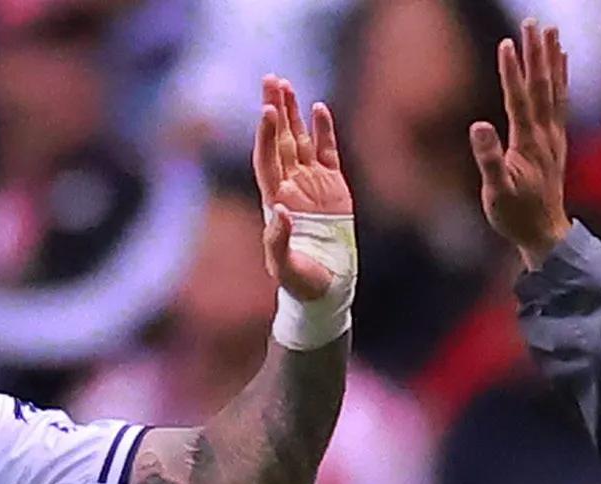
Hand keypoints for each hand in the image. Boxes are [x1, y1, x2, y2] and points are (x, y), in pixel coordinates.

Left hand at [255, 77, 353, 299]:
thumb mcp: (286, 267)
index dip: (267, 134)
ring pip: (300, 139)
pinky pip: (326, 151)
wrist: (327, 285)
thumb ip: (279, 241)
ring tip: (285, 83)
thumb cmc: (301, 282)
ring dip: (293, 112)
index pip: (268, 159)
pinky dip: (323, 129)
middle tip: (270, 79)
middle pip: (280, 139)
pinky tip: (319, 107)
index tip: (268, 110)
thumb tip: (281, 209)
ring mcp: (311, 183)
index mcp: (276, 201)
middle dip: (275, 109)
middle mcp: (290, 186)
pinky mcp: (333, 185)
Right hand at [469, 21, 573, 260]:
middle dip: (536, 53)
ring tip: (550, 30)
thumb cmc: (515, 216)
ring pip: (554, 89)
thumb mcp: (496, 193)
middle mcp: (545, 134)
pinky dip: (561, 77)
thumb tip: (479, 126)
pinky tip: (561, 60)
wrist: (545, 234)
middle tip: (533, 23)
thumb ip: (489, 159)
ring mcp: (554, 136)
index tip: (507, 43)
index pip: (518, 100)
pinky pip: (561, 100)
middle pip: (541, 86)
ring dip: (551, 59)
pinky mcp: (557, 140)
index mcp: (527, 144)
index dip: (511, 72)